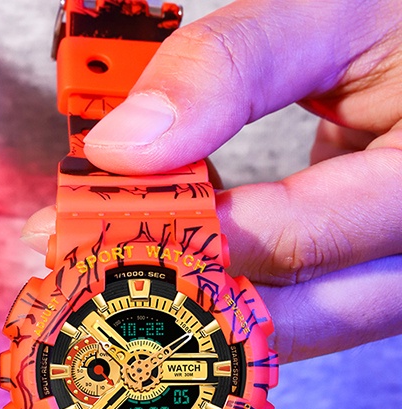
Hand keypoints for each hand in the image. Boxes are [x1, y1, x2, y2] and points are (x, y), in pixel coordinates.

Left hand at [23, 0, 401, 361]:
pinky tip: (177, 240)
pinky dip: (225, 277)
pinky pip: (287, 302)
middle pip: (289, 318)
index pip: (298, 243)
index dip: (190, 238)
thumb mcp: (333, 13)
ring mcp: (387, 272)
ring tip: (118, 251)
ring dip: (196, 294)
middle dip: (179, 292)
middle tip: (89, 263)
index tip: (102, 221)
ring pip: (285, 325)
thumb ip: (231, 67)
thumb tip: (123, 144)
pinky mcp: (359, 272)